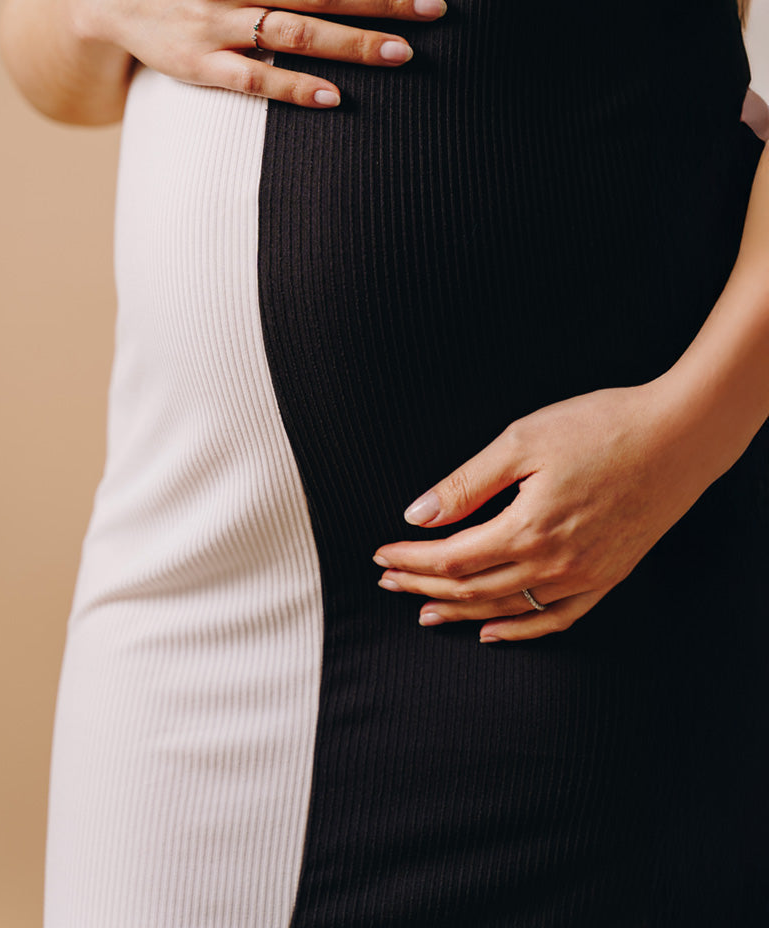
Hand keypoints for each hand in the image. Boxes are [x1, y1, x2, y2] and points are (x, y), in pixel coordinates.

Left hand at [373, 383, 719, 641]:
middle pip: (471, 588)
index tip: (380, 557)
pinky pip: (555, 619)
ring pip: (506, 607)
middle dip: (422, 586)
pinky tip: (492, 631)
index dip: (410, 560)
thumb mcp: (523, 440)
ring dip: (459, 612)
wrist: (680, 435)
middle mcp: (553, 563)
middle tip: (387, 582)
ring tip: (424, 610)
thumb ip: (466, 483)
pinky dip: (519, 629)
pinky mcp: (608, 576)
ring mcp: (583, 576)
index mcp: (526, 528)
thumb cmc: (602, 426)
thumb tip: (418, 515)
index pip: (450, 558)